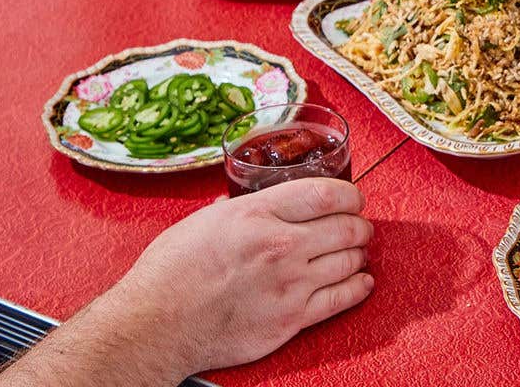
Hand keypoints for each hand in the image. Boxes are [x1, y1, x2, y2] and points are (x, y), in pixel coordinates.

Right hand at [105, 178, 373, 375]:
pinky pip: (342, 298)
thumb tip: (252, 199)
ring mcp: (290, 284)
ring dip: (360, 253)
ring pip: (350, 261)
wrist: (157, 325)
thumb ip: (236, 209)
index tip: (353, 198)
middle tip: (359, 225)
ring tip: (358, 251)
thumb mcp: (202, 221)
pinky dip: (360, 287)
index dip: (349, 194)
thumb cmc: (170, 273)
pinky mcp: (292, 319)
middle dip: (360, 224)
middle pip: (346, 226)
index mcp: (256, 214)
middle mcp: (280, 245)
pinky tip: (362, 281)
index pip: (325, 194)